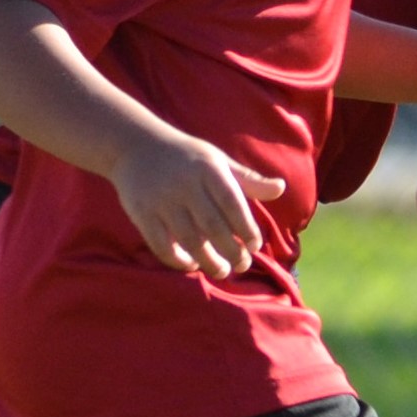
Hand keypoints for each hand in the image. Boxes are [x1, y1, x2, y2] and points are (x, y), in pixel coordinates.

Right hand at [109, 128, 285, 276]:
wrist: (136, 145)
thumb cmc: (187, 157)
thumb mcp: (218, 161)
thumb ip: (248, 180)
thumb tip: (281, 188)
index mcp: (208, 170)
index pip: (233, 204)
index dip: (247, 228)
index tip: (255, 246)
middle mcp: (185, 185)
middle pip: (213, 226)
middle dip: (232, 251)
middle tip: (242, 266)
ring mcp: (161, 200)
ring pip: (189, 240)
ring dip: (208, 261)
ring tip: (221, 271)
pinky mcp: (141, 213)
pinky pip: (161, 244)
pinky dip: (177, 260)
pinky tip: (191, 265)